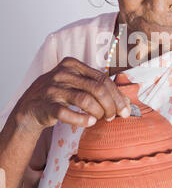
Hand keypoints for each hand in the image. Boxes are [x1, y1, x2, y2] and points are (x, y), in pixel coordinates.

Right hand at [13, 56, 130, 134]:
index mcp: (72, 65)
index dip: (117, 95)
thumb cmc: (59, 95)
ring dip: (98, 112)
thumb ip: (98, 88)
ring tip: (102, 119)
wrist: (30, 108)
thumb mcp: (76, 84)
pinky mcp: (45, 105)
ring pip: (84, 100)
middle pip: (96, 88)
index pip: (102, 79)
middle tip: (114, 116)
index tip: (125, 109)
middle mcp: (62, 74)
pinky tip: (90, 122)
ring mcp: (52, 89)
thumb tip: (126, 102)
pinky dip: (81, 119)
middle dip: (110, 105)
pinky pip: (66, 113)